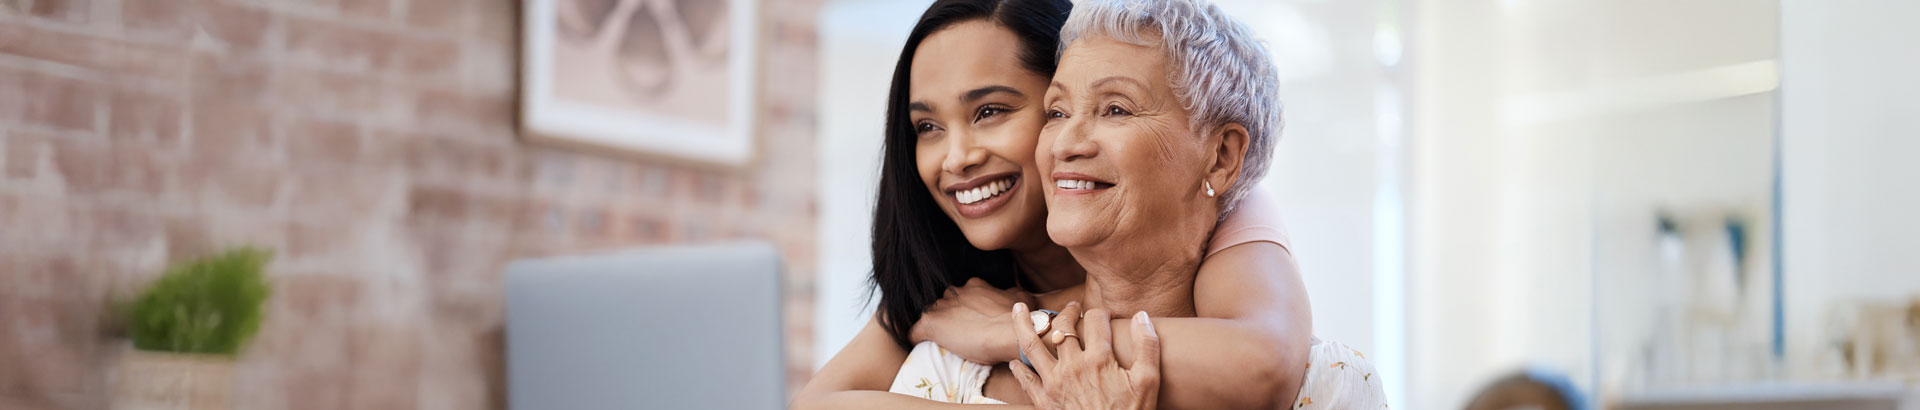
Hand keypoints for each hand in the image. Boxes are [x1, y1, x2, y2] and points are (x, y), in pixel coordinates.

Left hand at [910, 278, 1035, 362]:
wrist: (1010, 333)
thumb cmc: (1018, 319)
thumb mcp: (1020, 298)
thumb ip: (1012, 294)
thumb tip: (1015, 293)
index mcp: (974, 286)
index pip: (961, 295)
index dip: (965, 309)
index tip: (971, 321)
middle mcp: (955, 292)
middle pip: (944, 303)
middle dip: (949, 316)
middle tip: (960, 332)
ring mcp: (941, 307)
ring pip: (930, 315)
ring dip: (935, 326)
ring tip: (943, 341)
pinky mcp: (931, 324)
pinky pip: (914, 332)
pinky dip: (915, 338)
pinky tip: (920, 345)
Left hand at [1010, 302, 1161, 409]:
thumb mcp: (1148, 382)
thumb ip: (1146, 346)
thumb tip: (1141, 316)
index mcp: (1099, 359)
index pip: (1095, 320)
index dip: (1102, 314)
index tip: (1106, 317)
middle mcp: (1072, 366)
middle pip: (1062, 326)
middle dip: (1068, 312)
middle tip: (1072, 309)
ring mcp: (1054, 383)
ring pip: (1032, 345)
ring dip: (1023, 323)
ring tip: (1019, 308)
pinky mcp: (1045, 402)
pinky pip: (1026, 380)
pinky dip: (1018, 368)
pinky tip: (1014, 361)